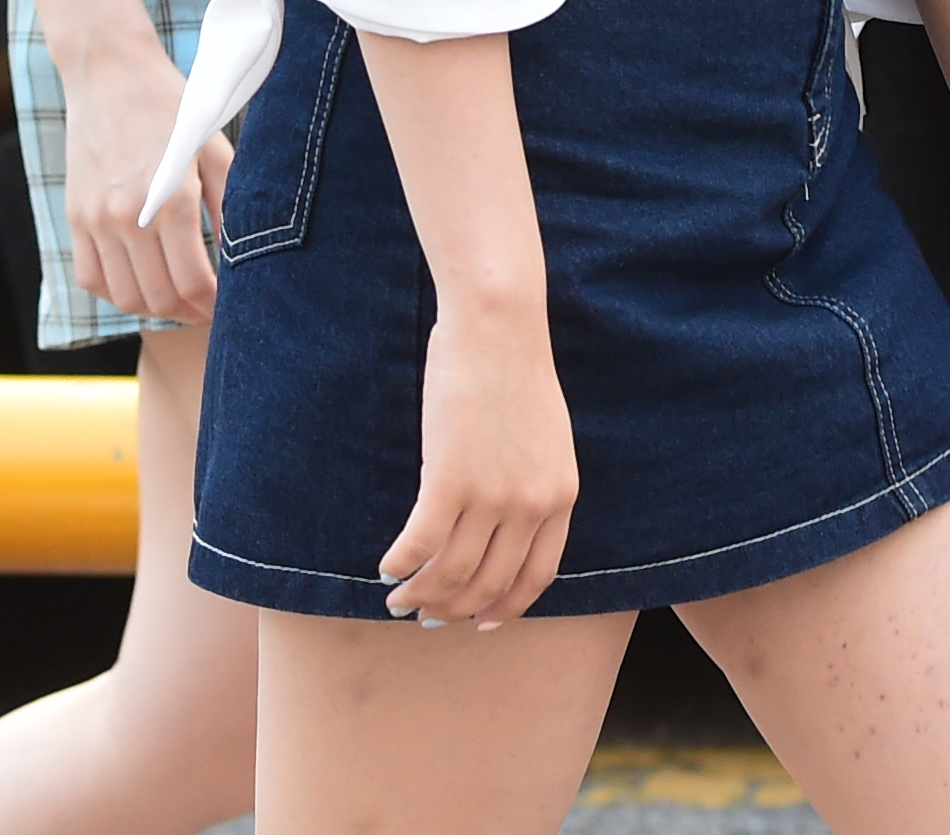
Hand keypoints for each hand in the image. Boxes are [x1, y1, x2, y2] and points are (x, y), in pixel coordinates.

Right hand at [62, 30, 229, 322]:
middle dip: (189, 313)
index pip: (192, 281)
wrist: (109, 73)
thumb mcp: (213, 148)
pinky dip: (116, 293)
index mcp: (170, 200)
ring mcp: (94, 220)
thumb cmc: (169, 106)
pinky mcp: (74, 217)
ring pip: (123, 296)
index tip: (229, 308)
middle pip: (159, 297)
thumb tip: (240, 255)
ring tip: (181, 304)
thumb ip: (229, 205)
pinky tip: (142, 285)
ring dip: (155, 310)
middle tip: (210, 311)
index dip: (213, 305)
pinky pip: (90, 277)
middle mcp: (126, 217)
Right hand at [379, 305, 577, 625]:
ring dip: (421, 595)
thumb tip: (502, 529)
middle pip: (489, 584)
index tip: (481, 623)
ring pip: (452, 574)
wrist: (499, 326)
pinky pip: (421, 544)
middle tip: (425, 615)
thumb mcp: (547, 437)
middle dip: (454, 610)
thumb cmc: (515, 370)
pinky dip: (401, 564)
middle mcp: (532, 504)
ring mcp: (493, 494)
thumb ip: (534, 484)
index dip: (506, 608)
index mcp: (561, 495)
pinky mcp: (450, 479)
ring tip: (398, 599)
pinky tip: (387, 568)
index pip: (536, 577)